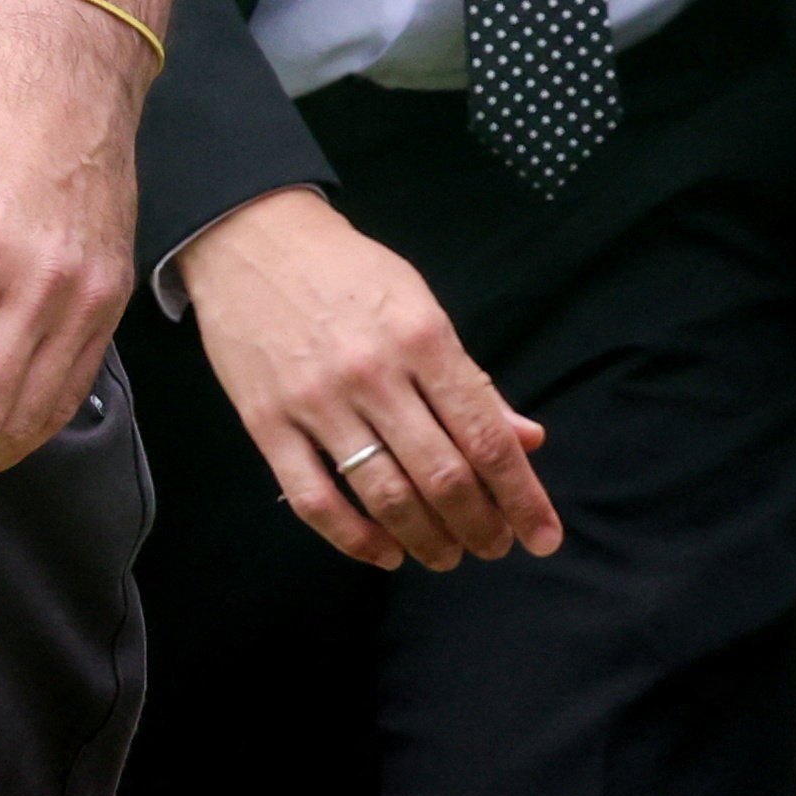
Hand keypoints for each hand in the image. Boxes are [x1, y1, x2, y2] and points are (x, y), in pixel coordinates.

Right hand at [170, 188, 559, 570]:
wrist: (251, 239)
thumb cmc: (349, 272)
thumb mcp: (421, 306)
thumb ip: (471, 379)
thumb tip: (528, 440)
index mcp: (422, 337)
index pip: (485, 435)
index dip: (521, 496)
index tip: (543, 536)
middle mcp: (373, 372)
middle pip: (441, 475)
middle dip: (480, 526)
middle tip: (495, 548)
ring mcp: (316, 401)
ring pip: (384, 495)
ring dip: (426, 540)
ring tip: (448, 556)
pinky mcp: (267, 423)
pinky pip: (314, 500)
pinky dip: (354, 540)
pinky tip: (384, 552)